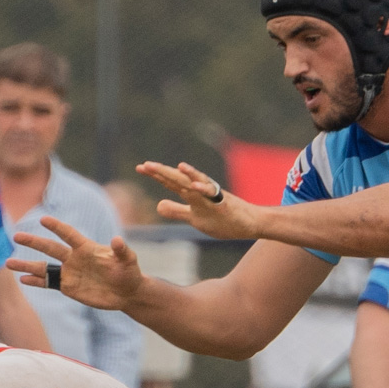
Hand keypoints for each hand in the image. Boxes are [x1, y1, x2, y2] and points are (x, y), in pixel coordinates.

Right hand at [9, 215, 143, 310]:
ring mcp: (69, 272)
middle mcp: (74, 258)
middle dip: (33, 242)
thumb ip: (121, 250)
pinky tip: (22, 279)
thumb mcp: (129, 261)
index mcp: (86, 248)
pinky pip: (48, 283)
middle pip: (50, 248)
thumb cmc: (129, 273)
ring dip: (26, 265)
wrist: (126, 292)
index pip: (68, 234)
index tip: (43, 220)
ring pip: (43, 267)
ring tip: (8, 263)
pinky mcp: (67, 287)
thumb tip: (117, 240)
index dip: (57, 227)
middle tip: (16, 235)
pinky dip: (35, 281)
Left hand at [136, 161, 266, 240]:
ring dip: (180, 175)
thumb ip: (176, 210)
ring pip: (193, 183)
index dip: (156, 175)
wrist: (249, 223)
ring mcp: (212, 196)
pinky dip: (202, 188)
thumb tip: (157, 205)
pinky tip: (192, 184)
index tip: (140, 167)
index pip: (170, 182)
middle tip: (144, 165)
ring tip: (166, 168)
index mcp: (193, 194)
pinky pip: (212, 194)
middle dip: (162, 172)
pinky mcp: (223, 203)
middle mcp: (200, 191)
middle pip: (178, 179)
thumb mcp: (194, 217)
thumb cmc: (223, 219)